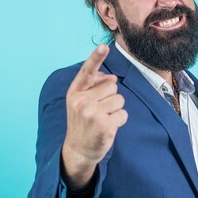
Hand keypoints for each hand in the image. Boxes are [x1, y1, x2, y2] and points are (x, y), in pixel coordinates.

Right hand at [62, 45, 127, 188]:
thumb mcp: (79, 103)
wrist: (78, 150)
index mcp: (74, 93)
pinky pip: (123, 114)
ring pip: (120, 100)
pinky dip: (120, 120)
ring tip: (104, 119)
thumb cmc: (82, 123)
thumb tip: (112, 77)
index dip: (96, 58)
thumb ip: (92, 88)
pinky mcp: (105, 125)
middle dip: (111, 97)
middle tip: (99, 111)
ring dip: (116, 109)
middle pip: (112, 87)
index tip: (104, 47)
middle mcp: (81, 102)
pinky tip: (109, 127)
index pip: (87, 72)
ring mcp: (92, 114)